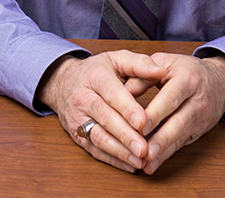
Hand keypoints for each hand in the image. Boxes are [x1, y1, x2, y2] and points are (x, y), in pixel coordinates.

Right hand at [37, 50, 166, 171]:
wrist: (63, 82)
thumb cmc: (97, 71)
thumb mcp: (117, 59)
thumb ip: (140, 64)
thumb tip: (161, 71)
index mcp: (95, 77)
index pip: (112, 93)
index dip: (128, 109)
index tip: (143, 122)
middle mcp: (83, 98)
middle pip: (105, 119)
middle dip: (125, 135)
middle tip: (144, 149)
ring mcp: (78, 118)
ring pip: (98, 137)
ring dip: (119, 152)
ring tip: (139, 161)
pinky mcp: (77, 134)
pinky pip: (94, 150)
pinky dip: (112, 160)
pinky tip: (130, 165)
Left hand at [140, 53, 224, 174]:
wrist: (221, 81)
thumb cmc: (186, 70)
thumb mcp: (165, 63)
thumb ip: (143, 74)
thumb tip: (124, 90)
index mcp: (187, 79)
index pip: (171, 97)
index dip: (155, 113)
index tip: (139, 125)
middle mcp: (197, 100)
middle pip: (179, 122)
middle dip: (161, 138)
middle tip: (144, 151)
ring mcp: (199, 118)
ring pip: (180, 137)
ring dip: (163, 152)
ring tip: (147, 163)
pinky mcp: (198, 132)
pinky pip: (181, 145)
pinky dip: (166, 155)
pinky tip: (152, 164)